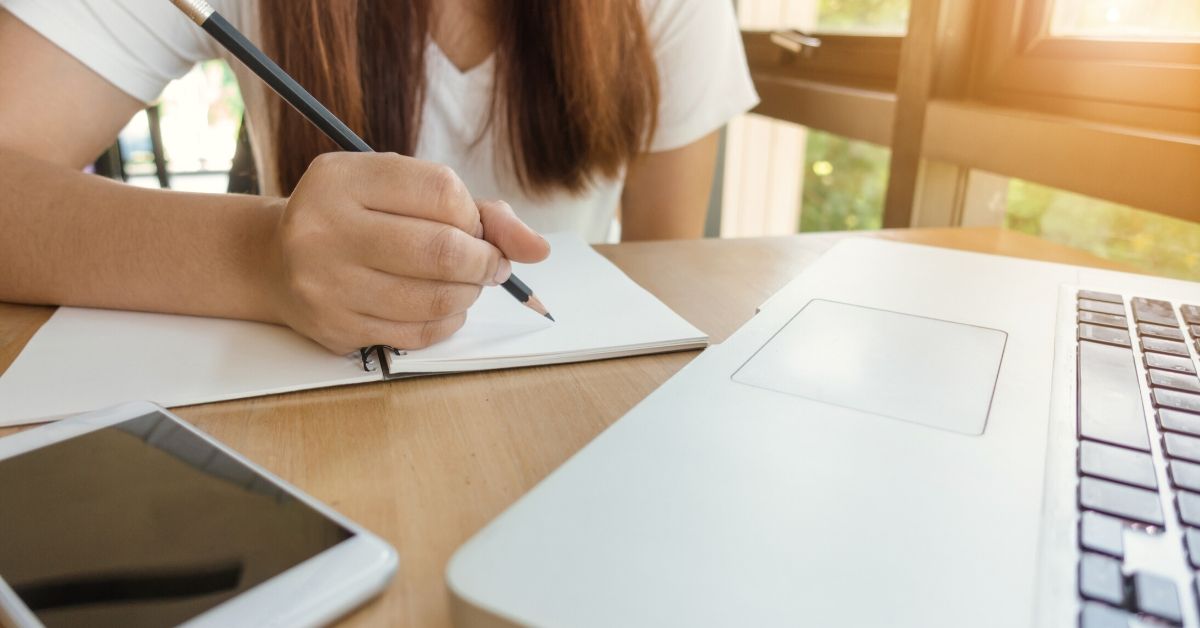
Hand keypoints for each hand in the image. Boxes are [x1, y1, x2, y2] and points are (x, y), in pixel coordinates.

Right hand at [264, 152, 549, 353]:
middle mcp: (325, 228)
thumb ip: (473, 209)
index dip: (475, 215)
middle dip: (485, 261)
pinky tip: (441, 305)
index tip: (475, 226)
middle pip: (444, 251)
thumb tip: (536, 249)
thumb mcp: (398, 189)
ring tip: (465, 283)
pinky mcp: (335, 328)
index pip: (442, 192)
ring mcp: (326, 283)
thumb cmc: (354, 217)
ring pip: (436, 298)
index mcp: (343, 178)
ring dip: (469, 293)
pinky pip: (418, 333)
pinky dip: (446, 320)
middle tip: (490, 264)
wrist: (274, 261)